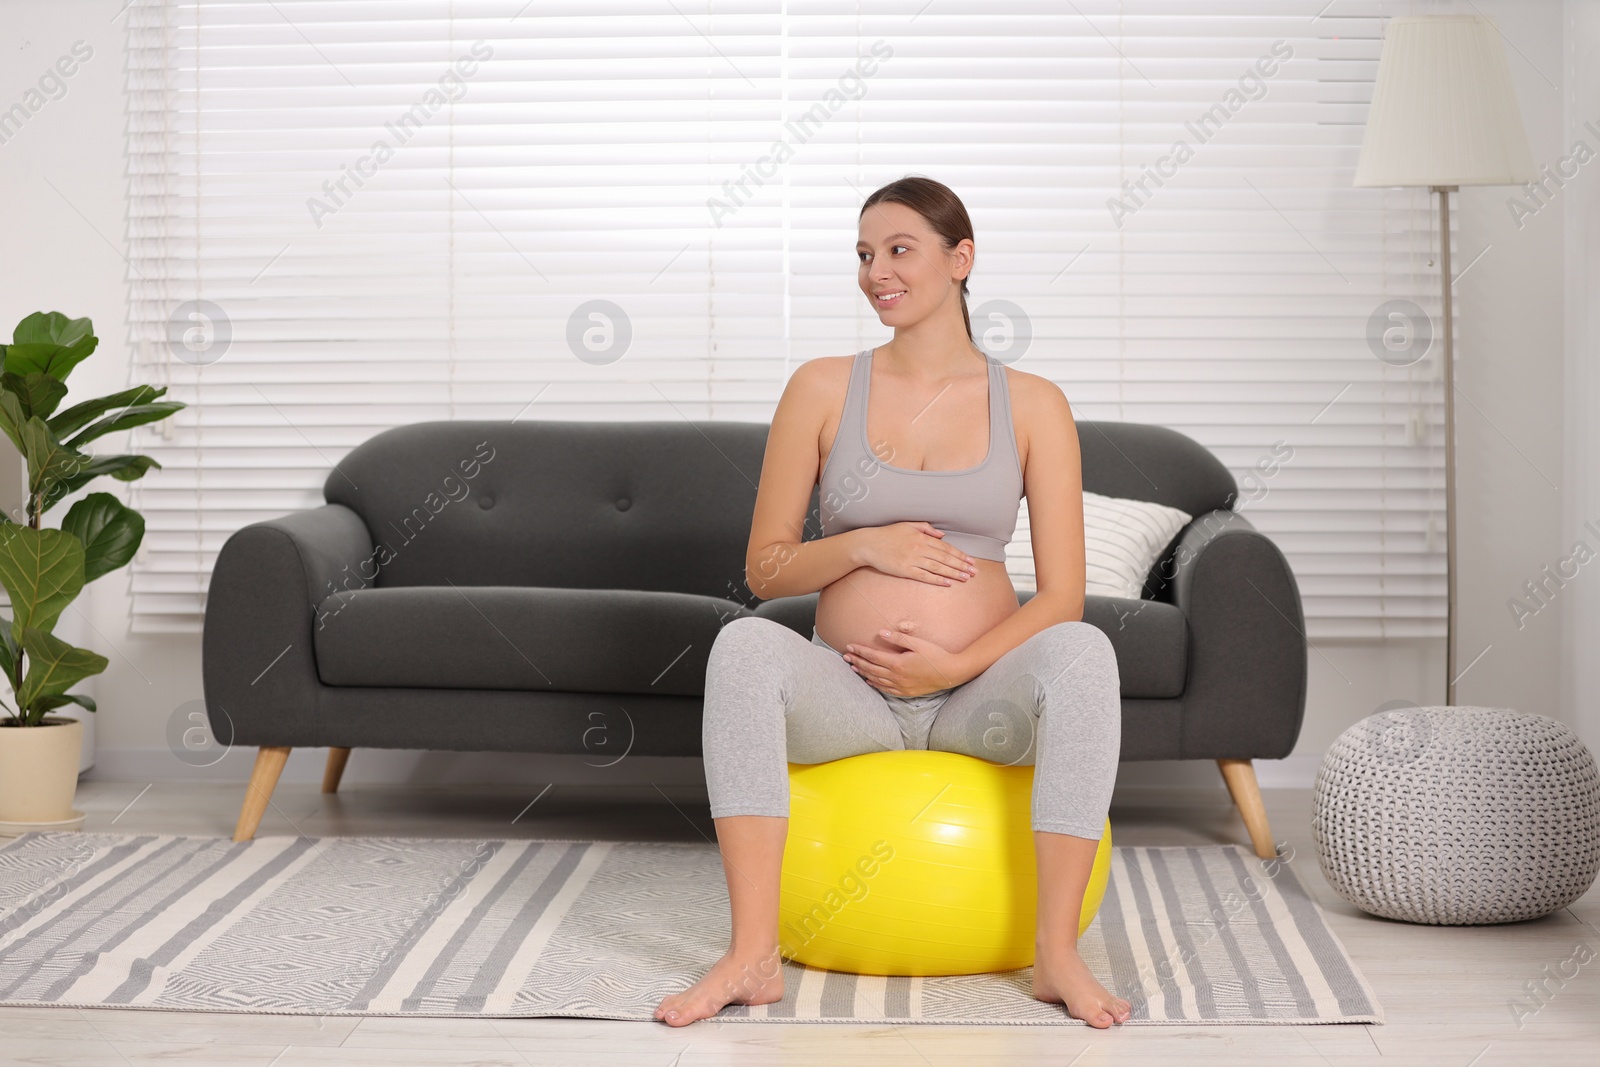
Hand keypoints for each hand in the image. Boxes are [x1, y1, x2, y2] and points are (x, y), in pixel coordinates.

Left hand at [843, 619, 969, 697]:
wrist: (950, 673)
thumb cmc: (935, 655)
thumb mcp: (917, 643)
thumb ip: (898, 638)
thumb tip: (880, 633)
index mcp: (898, 663)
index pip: (873, 656)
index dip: (860, 651)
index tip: (849, 646)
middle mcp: (896, 676)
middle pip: (871, 668)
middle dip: (857, 661)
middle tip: (845, 656)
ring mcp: (901, 686)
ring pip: (876, 680)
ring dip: (863, 673)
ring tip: (853, 667)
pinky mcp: (906, 692)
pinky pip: (886, 689)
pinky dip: (875, 684)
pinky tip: (869, 681)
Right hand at [856, 522, 977, 585]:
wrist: (868, 544)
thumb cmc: (887, 534)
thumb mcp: (907, 525)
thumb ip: (926, 528)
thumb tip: (942, 535)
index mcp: (921, 537)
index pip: (946, 547)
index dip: (960, 555)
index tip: (971, 560)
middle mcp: (919, 548)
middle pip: (945, 558)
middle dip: (961, 565)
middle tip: (974, 572)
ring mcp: (912, 560)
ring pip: (938, 568)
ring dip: (953, 573)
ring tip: (965, 578)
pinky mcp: (905, 570)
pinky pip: (924, 576)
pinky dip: (937, 580)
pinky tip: (947, 583)